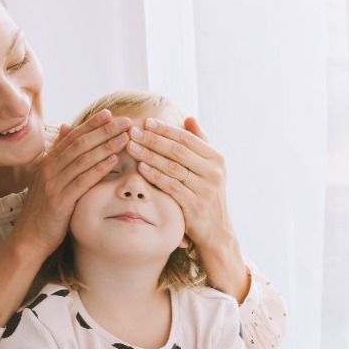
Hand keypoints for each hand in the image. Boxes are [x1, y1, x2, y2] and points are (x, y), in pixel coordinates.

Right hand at [13, 110, 130, 257]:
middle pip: (80, 144)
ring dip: (106, 146)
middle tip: (125, 122)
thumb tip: (66, 126)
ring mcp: (53, 184)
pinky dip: (98, 169)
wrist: (30, 237)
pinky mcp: (60, 201)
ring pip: (82, 159)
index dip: (91, 124)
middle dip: (104, 131)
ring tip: (125, 137)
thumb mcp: (48, 178)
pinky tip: (113, 160)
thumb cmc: (44, 209)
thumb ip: (59, 153)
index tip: (110, 114)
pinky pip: (82, 181)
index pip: (72, 137)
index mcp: (48, 162)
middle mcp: (49, 169)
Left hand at [127, 116, 233, 251]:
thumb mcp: (210, 168)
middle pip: (178, 151)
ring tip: (131, 146)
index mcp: (217, 159)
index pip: (187, 138)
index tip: (146, 122)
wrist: (216, 230)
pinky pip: (170, 186)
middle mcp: (214, 172)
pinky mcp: (195, 206)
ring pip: (172, 167)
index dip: (165, 129)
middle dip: (153, 139)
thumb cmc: (207, 194)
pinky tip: (140, 168)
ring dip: (149, 155)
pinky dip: (155, 176)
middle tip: (133, 131)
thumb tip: (189, 118)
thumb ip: (200, 143)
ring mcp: (205, 190)